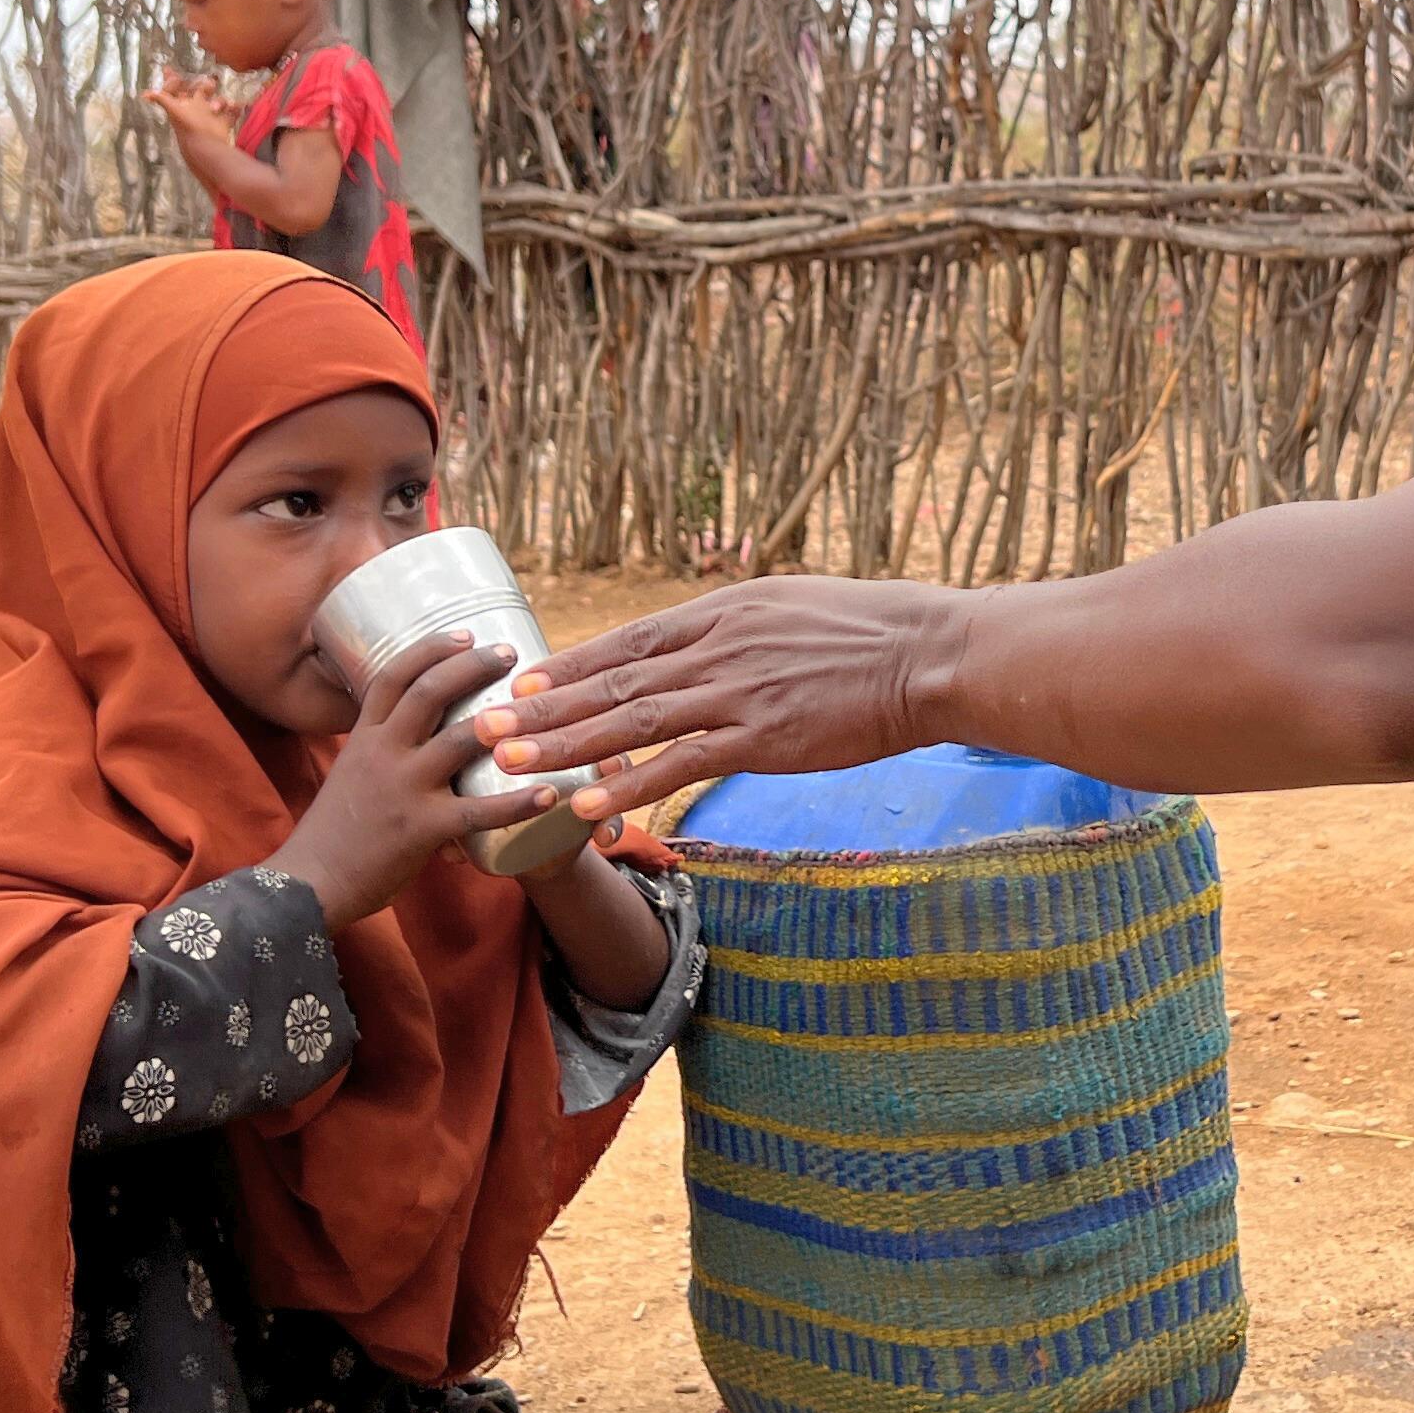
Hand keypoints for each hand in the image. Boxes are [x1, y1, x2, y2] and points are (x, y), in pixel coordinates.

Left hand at [143, 76, 239, 147]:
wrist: (207, 148)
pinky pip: (231, 112)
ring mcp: (210, 116)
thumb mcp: (175, 111)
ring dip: (220, 101)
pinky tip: (235, 107)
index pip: (176, 89)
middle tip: (210, 83)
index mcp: (183, 105)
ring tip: (217, 108)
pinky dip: (234, 108)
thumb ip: (163, 99)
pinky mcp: (222, 123)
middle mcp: (196, 109)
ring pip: (217, 101)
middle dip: (205, 85)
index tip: (169, 69)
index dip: (172, 80)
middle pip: (199, 92)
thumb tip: (145, 94)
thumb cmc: (190, 128)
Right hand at [275, 630, 566, 924]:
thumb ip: (384, 755)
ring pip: (460, 739)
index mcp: (363, 739)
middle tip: (507, 652)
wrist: (309, 885)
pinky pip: (480, 811)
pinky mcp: (421, 828)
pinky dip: (518, 802)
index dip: (430, 649)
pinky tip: (548, 794)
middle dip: (472, 666)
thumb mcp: (351, 777)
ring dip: (503, 720)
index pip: (393, 676)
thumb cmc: (334, 835)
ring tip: (536, 709)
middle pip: (430, 692)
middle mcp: (382, 753)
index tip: (464, 633)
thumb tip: (422, 742)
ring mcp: (403, 788)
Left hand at [480, 576, 955, 817]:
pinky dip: (629, 786)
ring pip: (631, 724)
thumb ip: (745, 628)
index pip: (630, 642)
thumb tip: (714, 641)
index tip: (522, 681)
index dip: (570, 665)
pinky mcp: (762, 739)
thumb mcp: (796, 606)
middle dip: (543, 708)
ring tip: (510, 765)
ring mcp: (737, 694)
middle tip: (483, 726)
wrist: (930, 655)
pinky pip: (680, 766)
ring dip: (564, 747)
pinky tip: (588, 806)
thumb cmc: (876, 631)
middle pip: (613, 682)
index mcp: (724, 612)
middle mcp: (718, 648)